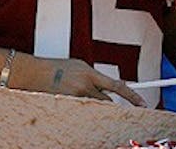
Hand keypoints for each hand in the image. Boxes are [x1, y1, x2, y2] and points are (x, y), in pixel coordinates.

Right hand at [14, 54, 145, 106]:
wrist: (33, 73)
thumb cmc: (57, 68)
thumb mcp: (80, 66)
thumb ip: (95, 77)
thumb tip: (109, 86)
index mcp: (90, 74)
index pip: (117, 86)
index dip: (132, 96)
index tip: (143, 104)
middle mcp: (84, 87)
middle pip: (107, 102)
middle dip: (109, 102)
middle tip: (106, 101)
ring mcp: (75, 98)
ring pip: (94, 107)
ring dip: (92, 102)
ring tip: (76, 92)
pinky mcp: (66, 106)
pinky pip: (82, 110)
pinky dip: (81, 105)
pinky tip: (68, 96)